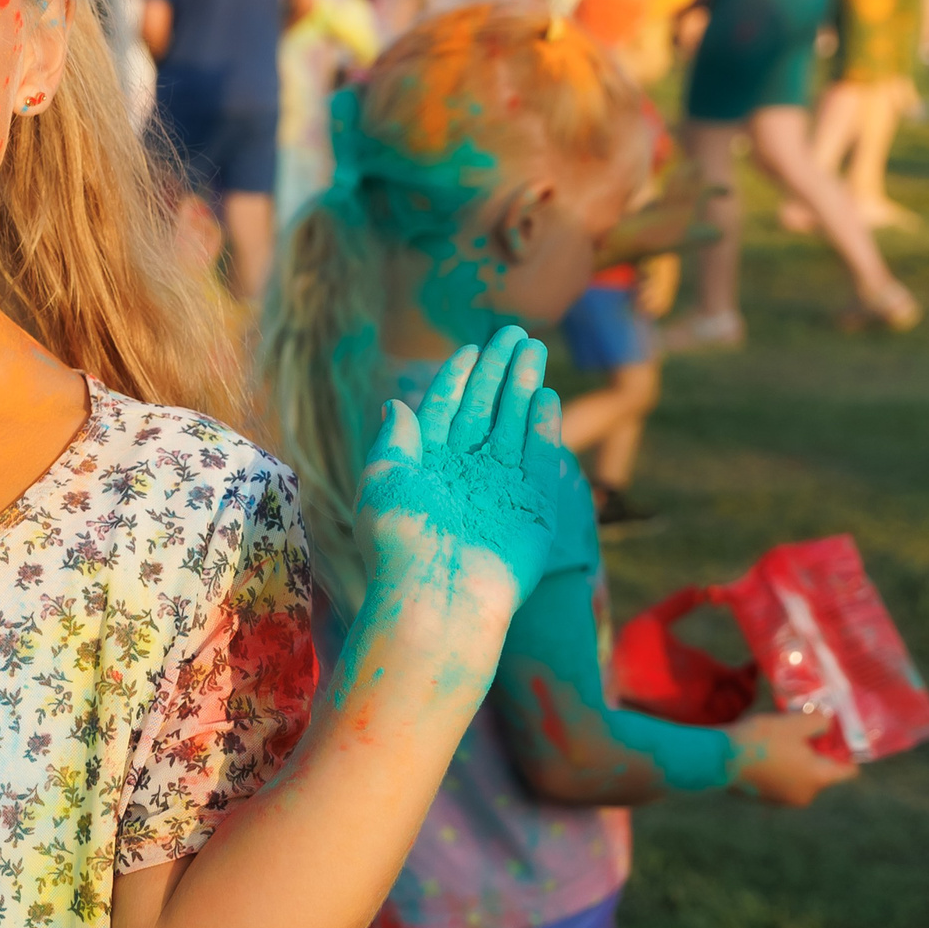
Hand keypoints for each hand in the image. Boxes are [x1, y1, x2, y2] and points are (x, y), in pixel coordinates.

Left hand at [358, 326, 564, 630]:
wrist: (438, 595)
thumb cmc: (400, 540)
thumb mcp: (384, 479)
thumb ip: (395, 439)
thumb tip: (395, 403)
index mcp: (425, 465)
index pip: (445, 410)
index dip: (458, 379)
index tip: (470, 348)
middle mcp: (463, 473)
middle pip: (485, 410)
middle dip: (498, 371)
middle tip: (514, 332)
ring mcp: (499, 488)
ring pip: (513, 425)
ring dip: (523, 387)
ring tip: (532, 348)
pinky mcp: (531, 507)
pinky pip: (538, 458)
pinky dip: (542, 427)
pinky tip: (545, 396)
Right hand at [728, 710, 857, 806]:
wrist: (716, 758)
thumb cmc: (760, 740)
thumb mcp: (794, 722)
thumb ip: (820, 721)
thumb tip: (828, 723)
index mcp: (818, 779)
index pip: (849, 770)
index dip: (846, 751)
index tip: (835, 734)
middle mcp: (805, 795)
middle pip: (822, 772)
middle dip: (815, 752)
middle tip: (801, 730)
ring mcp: (782, 800)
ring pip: (799, 776)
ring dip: (794, 760)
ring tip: (778, 739)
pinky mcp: (763, 799)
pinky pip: (780, 781)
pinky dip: (777, 768)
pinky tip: (762, 751)